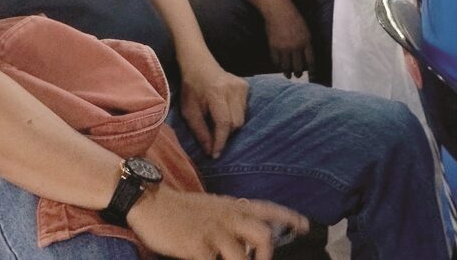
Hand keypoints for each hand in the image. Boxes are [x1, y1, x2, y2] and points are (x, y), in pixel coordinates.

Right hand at [129, 185, 308, 259]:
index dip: (289, 218)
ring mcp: (213, 233)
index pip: (268, 209)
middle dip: (266, 257)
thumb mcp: (213, 207)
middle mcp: (228, 217)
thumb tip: (247, 241)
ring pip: (240, 257)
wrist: (151, 202)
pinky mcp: (196, 247)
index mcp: (233, 207)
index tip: (305, 226)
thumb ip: (233, 219)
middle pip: (263, 236)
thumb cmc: (182, 210)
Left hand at [180, 59, 249, 158]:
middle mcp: (232, 89)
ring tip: (217, 120)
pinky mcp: (246, 86)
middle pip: (236, 123)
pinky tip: (225, 109)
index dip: (220, 141)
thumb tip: (210, 151)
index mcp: (216, 94)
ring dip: (230, 125)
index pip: (224, 123)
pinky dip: (235, 115)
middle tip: (213, 134)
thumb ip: (200, 132)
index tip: (215, 154)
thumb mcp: (189, 112)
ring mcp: (241, 86)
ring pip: (242, 118)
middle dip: (225, 133)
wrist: (199, 65)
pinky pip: (245, 109)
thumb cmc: (191, 89)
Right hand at [257, 0, 313, 77]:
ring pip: (286, 66)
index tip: (312, 76)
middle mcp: (296, 46)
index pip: (311, 61)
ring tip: (288, 75)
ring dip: (287, 72)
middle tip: (297, 76)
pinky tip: (279, 67)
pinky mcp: (274, 47)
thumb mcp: (305, 29)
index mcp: (306, 41)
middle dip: (298, 73)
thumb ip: (306, 43)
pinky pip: (276, 61)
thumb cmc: (293, 17)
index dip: (312, 71)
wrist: (278, 9)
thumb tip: (305, 56)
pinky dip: (278, 65)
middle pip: (298, 66)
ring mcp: (284, 47)